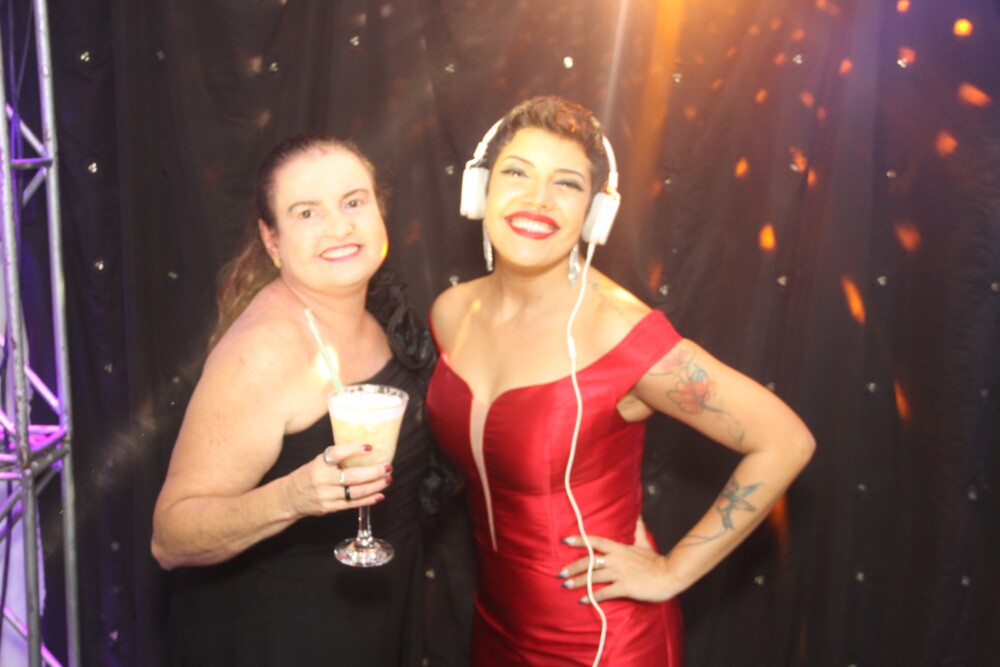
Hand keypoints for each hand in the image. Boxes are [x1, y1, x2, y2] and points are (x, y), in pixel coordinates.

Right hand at [283, 442, 391, 516]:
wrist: (289, 498)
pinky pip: (353, 504)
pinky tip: (380, 495)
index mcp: (319, 464)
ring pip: (356, 491)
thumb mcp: (317, 462)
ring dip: (376, 485)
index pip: (337, 453)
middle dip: (374, 471)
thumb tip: (364, 451)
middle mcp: (322, 480)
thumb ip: (337, 459)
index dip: (354, 449)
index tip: (369, 447)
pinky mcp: (331, 508)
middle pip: (353, 476)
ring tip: (387, 479)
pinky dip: (369, 500)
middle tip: (387, 466)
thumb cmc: (307, 477)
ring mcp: (327, 496)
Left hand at [559, 528, 678, 603]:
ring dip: (578, 582)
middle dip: (573, 567)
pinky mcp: (625, 587)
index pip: (595, 541)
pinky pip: (604, 592)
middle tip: (560, 573)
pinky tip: (583, 600)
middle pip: (589, 561)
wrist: (670, 575)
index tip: (565, 540)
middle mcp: (616, 559)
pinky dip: (592, 596)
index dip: (580, 540)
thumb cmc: (656, 561)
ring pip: (593, 577)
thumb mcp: (645, 542)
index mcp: (619, 548)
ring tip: (566, 586)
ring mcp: (620, 573)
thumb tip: (638, 516)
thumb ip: (638, 530)